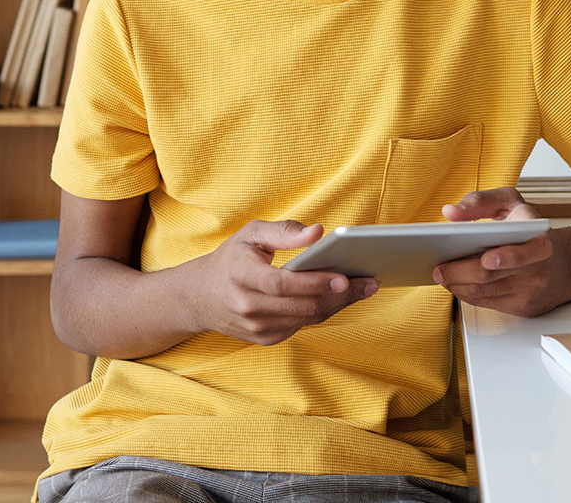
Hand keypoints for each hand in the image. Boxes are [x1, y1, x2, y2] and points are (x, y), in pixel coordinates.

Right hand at [183, 220, 376, 345]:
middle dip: (340, 296)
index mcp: (241, 276)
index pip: (283, 284)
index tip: (345, 276)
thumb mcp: (251, 233)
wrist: (200, 296)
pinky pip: (301, 325)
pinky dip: (322, 312)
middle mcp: (247, 306)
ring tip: (363, 288)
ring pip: (307, 318)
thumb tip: (319, 233)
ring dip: (337, 305)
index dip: (315, 283)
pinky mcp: (265, 339)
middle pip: (302, 306)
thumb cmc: (232, 258)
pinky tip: (339, 298)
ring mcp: (256, 327)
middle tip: (370, 282)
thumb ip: (285, 231)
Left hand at [434, 187, 570, 316]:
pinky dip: (466, 294)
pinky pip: (487, 304)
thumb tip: (451, 213)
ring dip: (457, 286)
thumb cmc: (534, 231)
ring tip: (442, 274)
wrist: (568, 264)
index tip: (486, 258)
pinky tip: (456, 283)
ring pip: (484, 294)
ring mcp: (530, 293)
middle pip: (491, 277)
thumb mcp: (513, 204)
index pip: (524, 254)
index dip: (506, 258)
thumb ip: (481, 201)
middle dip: (460, 273)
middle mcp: (538, 271)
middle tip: (439, 268)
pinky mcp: (522, 308)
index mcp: (541, 243)